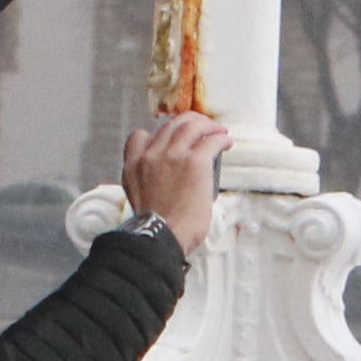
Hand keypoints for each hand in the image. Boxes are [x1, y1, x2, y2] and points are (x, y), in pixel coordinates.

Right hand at [120, 111, 224, 238]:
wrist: (162, 237)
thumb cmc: (156, 228)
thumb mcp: (138, 200)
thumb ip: (147, 184)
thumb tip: (165, 186)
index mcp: (134, 166)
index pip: (139, 137)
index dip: (157, 135)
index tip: (172, 140)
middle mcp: (150, 155)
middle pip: (170, 125)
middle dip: (189, 123)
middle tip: (202, 128)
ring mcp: (172, 156)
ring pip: (190, 125)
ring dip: (207, 126)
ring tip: (218, 132)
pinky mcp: (194, 161)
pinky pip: (211, 140)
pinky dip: (221, 138)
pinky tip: (226, 142)